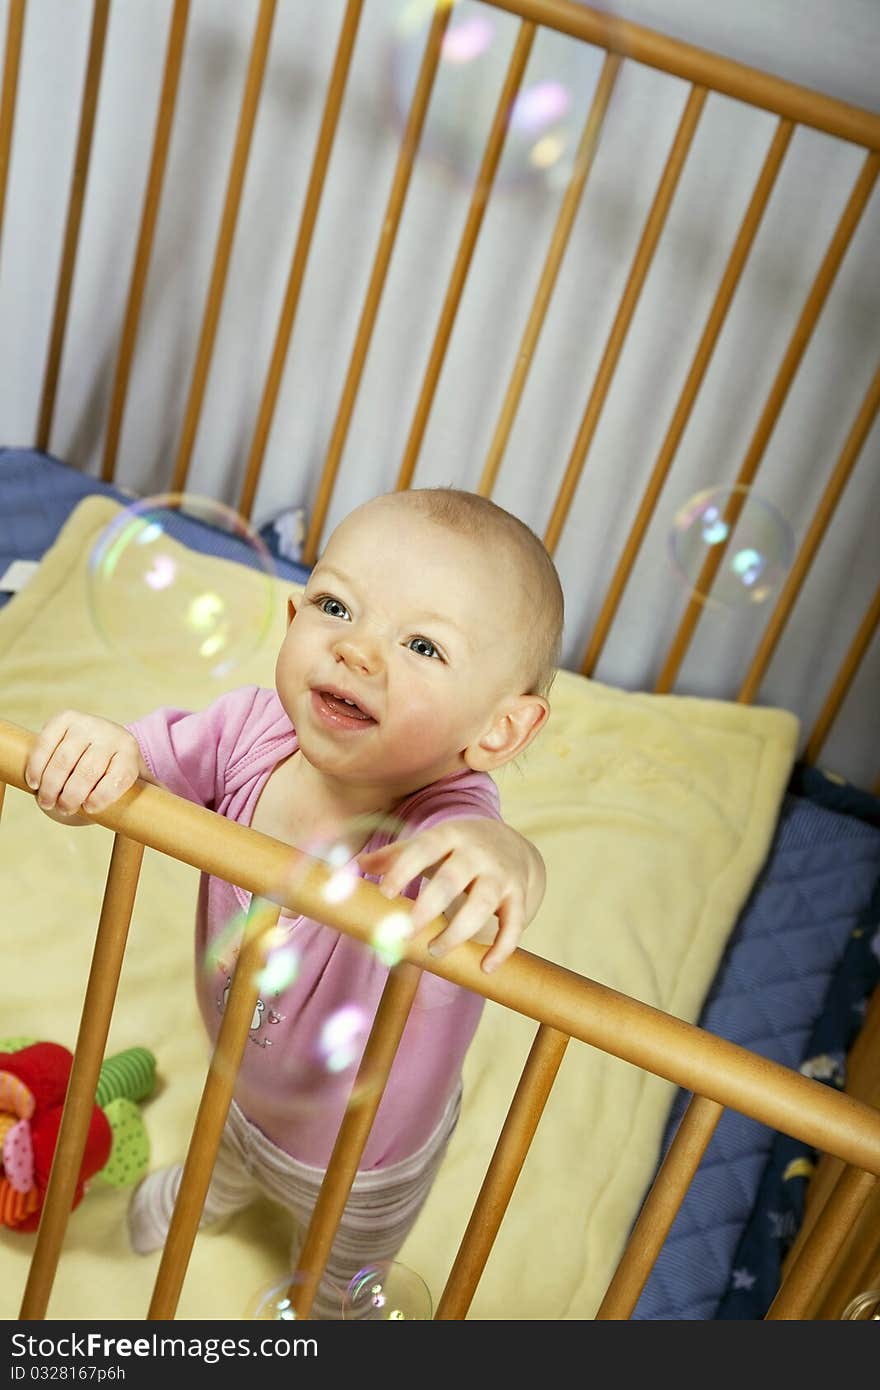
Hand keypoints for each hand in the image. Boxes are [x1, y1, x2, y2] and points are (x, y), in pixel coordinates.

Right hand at [25, 709, 145, 817]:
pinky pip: (46, 743)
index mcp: (130, 750)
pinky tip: (35, 782)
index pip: (119, 777)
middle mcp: (110, 733)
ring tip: (48, 802)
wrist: (99, 741)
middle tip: (64, 809)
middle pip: (88, 771)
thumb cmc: (117, 770)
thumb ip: (155, 800)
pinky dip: (38, 765)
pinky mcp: (63, 719)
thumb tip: (187, 825)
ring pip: (64, 760)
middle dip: (72, 796)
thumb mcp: (138, 782)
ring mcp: (86, 723)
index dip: (103, 797)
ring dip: (52, 785)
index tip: (91, 809)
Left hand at [356, 817, 545, 973]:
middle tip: (404, 934)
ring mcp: (501, 874)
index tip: (385, 893)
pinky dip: (502, 947)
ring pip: (483, 903)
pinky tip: (485, 967)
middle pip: (452, 879)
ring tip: (434, 951)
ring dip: (459, 931)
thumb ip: (397, 854)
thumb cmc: (458, 848)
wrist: (512, 844)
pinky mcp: (518, 896)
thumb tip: (360, 863)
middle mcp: (477, 853)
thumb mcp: (431, 843)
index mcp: (450, 835)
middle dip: (427, 907)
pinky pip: (514, 923)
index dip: (404, 869)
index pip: (424, 848)